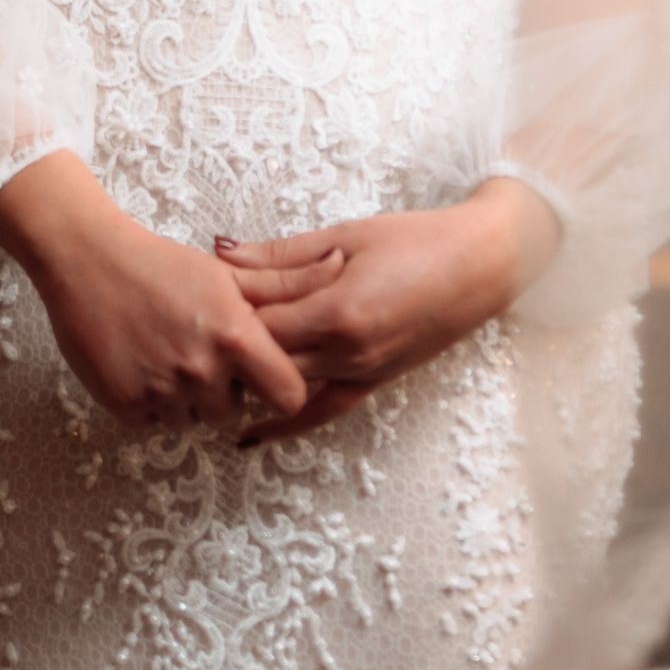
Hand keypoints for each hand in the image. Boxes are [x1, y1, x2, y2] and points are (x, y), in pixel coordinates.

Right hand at [0, 150, 329, 430]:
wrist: (88, 261)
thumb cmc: (163, 265)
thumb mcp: (227, 275)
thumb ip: (287, 282)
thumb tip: (343, 263)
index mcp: (235, 336)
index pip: (288, 397)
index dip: (278, 387)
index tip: (261, 371)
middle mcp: (201, 370)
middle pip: (235, 411)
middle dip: (225, 388)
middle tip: (200, 348)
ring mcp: (161, 392)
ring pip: (193, 420)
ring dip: (186, 397)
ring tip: (168, 351)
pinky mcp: (125, 407)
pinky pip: (155, 424)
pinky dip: (152, 401)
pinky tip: (143, 361)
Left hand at [216, 179, 560, 443]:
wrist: (480, 267)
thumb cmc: (416, 240)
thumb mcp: (345, 236)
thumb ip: (280, 254)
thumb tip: (221, 254)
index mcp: (338, 312)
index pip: (258, 325)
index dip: (220, 312)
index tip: (190, 296)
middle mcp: (347, 354)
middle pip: (265, 362)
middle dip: (228, 348)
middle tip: (190, 333)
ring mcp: (361, 375)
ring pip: (286, 389)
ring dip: (250, 380)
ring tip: (210, 371)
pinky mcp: (372, 385)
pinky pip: (321, 414)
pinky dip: (284, 425)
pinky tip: (250, 433)